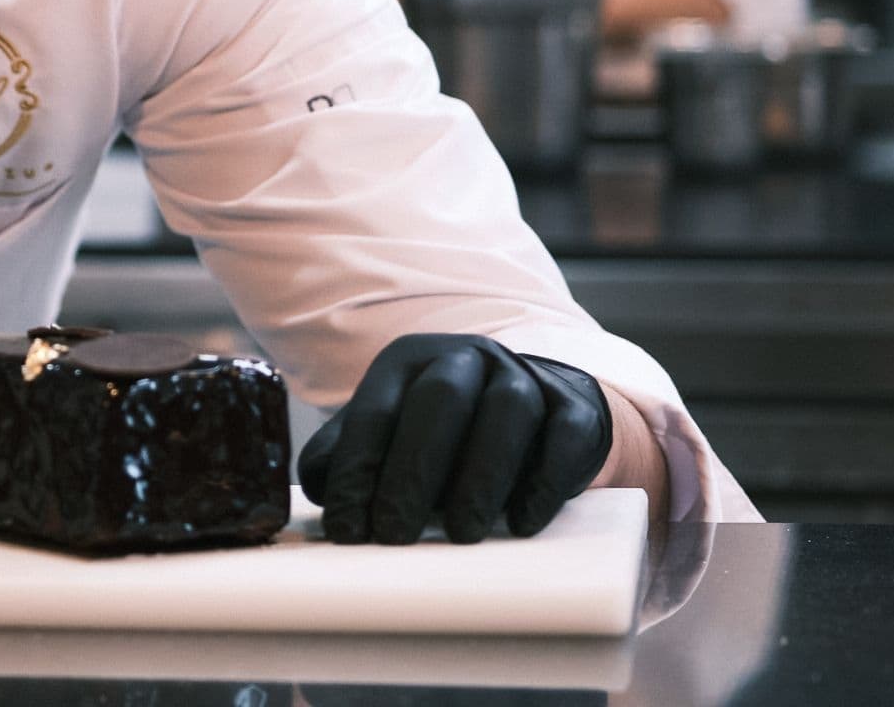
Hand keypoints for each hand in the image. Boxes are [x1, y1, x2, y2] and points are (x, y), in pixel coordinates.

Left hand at [302, 333, 610, 544]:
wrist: (533, 412)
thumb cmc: (443, 436)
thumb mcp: (391, 437)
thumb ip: (350, 457)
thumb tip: (322, 494)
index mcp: (409, 361)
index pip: (377, 410)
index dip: (358, 468)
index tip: (348, 526)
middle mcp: (466, 358)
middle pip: (441, 401)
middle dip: (414, 470)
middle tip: (395, 534)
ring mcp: (523, 377)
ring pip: (506, 411)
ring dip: (480, 476)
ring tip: (460, 533)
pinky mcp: (571, 406)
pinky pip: (563, 434)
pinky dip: (543, 480)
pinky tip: (521, 522)